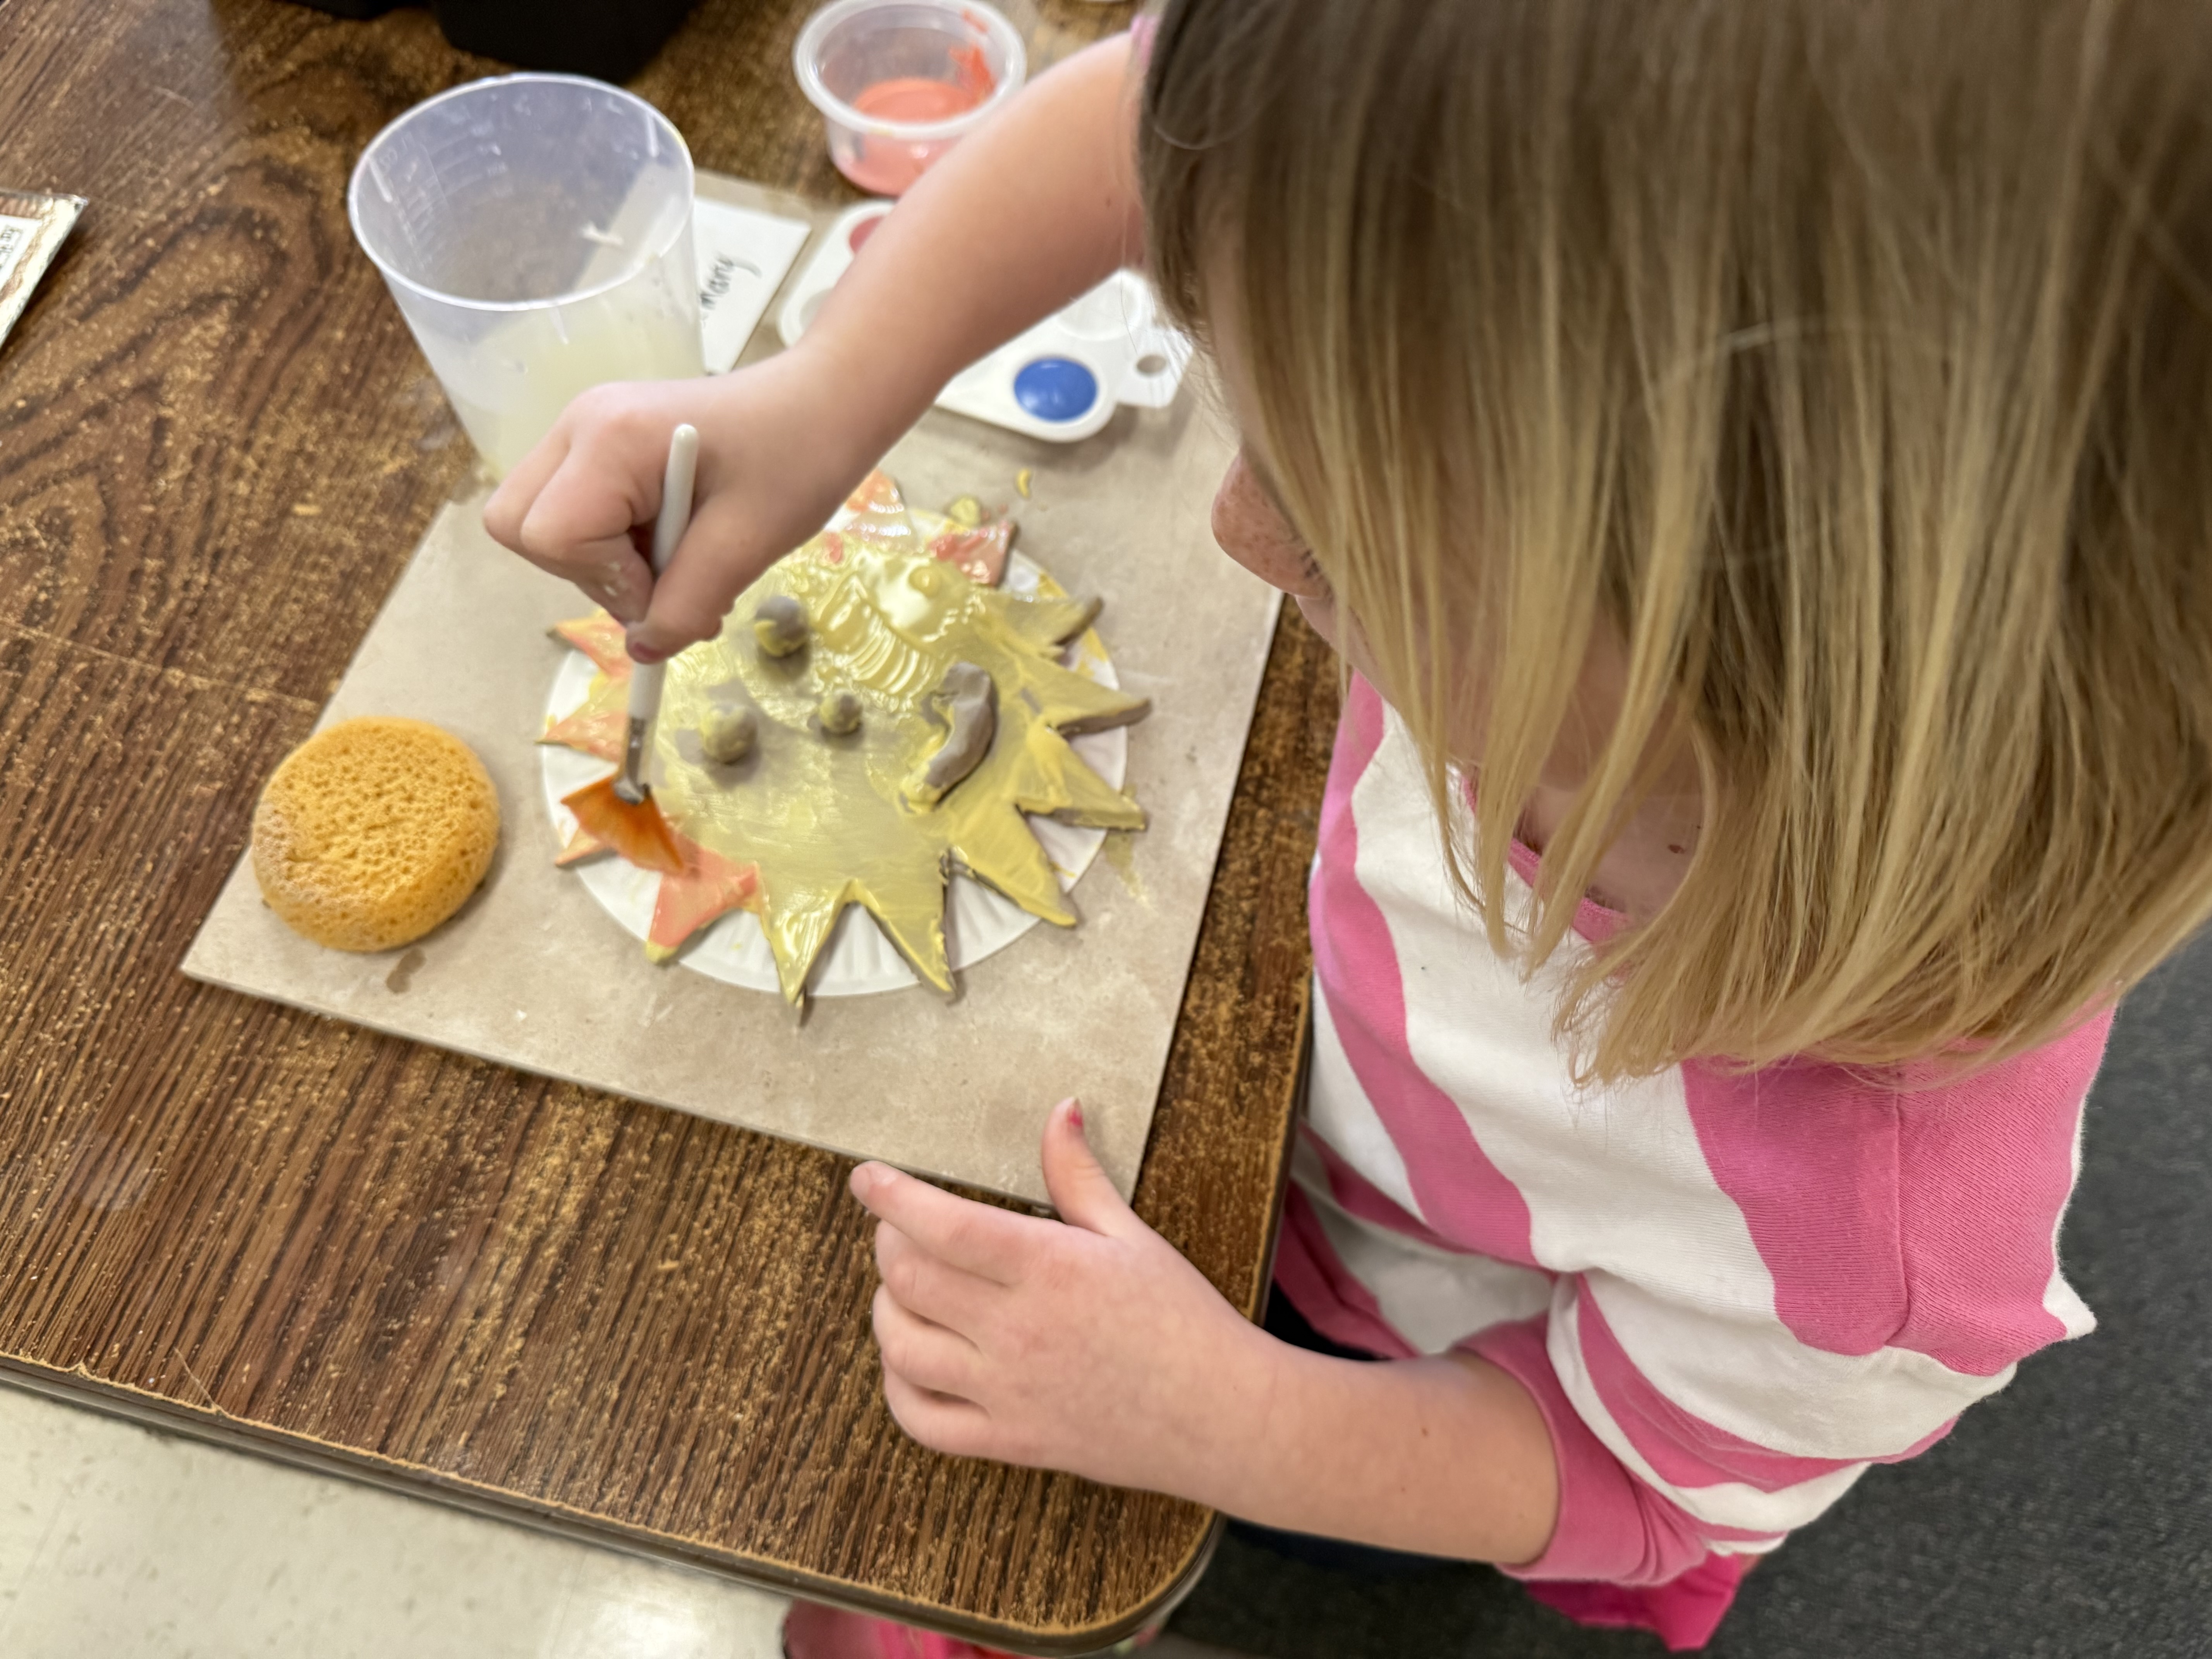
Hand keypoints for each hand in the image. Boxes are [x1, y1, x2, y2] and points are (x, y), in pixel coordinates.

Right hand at [482, 343, 878, 661]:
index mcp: (610, 437)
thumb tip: (643, 649)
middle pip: (522, 525)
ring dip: (611, 564)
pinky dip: (619, 545)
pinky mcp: (605, 445)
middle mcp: (580, 424)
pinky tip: (680, 542)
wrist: (827, 402)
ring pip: (546, 524)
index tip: (666, 581)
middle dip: (587, 572)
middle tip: (665, 577)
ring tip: (690, 560)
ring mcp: (588, 430)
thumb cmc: (799, 457)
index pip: (549, 533)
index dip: (603, 578)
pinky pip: (579, 511)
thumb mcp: (748, 544)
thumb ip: (687, 603)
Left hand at [850, 1099, 1279, 1499]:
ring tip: (902, 1289)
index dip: (891, 1196)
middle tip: (899, 1228)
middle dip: (888, 1243)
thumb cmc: (1183, 1320)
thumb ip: (1078, 1174)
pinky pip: (922, 1421)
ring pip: (902, 1348)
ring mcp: (1008, 1393)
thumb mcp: (1131, 1234)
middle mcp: (1018, 1331)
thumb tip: (1060, 1109)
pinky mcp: (1010, 1442)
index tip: (866, 1178)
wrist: (1223, 1415)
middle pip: (910, 1280)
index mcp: (1048, 1269)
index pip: (941, 1224)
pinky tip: (909, 1359)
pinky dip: (897, 1387)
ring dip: (886, 1310)